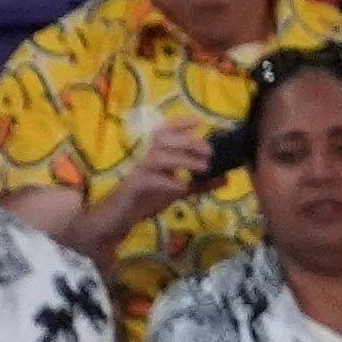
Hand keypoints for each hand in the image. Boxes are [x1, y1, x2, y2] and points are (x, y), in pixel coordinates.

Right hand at [99, 121, 214, 236]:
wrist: (116, 219)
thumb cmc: (144, 200)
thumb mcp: (177, 191)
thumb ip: (199, 184)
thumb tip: (225, 178)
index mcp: (156, 156)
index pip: (165, 132)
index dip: (180, 124)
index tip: (199, 122)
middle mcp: (146, 159)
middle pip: (163, 139)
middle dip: (188, 141)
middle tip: (209, 152)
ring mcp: (138, 173)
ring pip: (158, 157)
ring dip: (182, 160)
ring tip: (202, 168)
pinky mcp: (133, 188)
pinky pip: (149, 180)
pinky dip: (167, 181)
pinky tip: (182, 186)